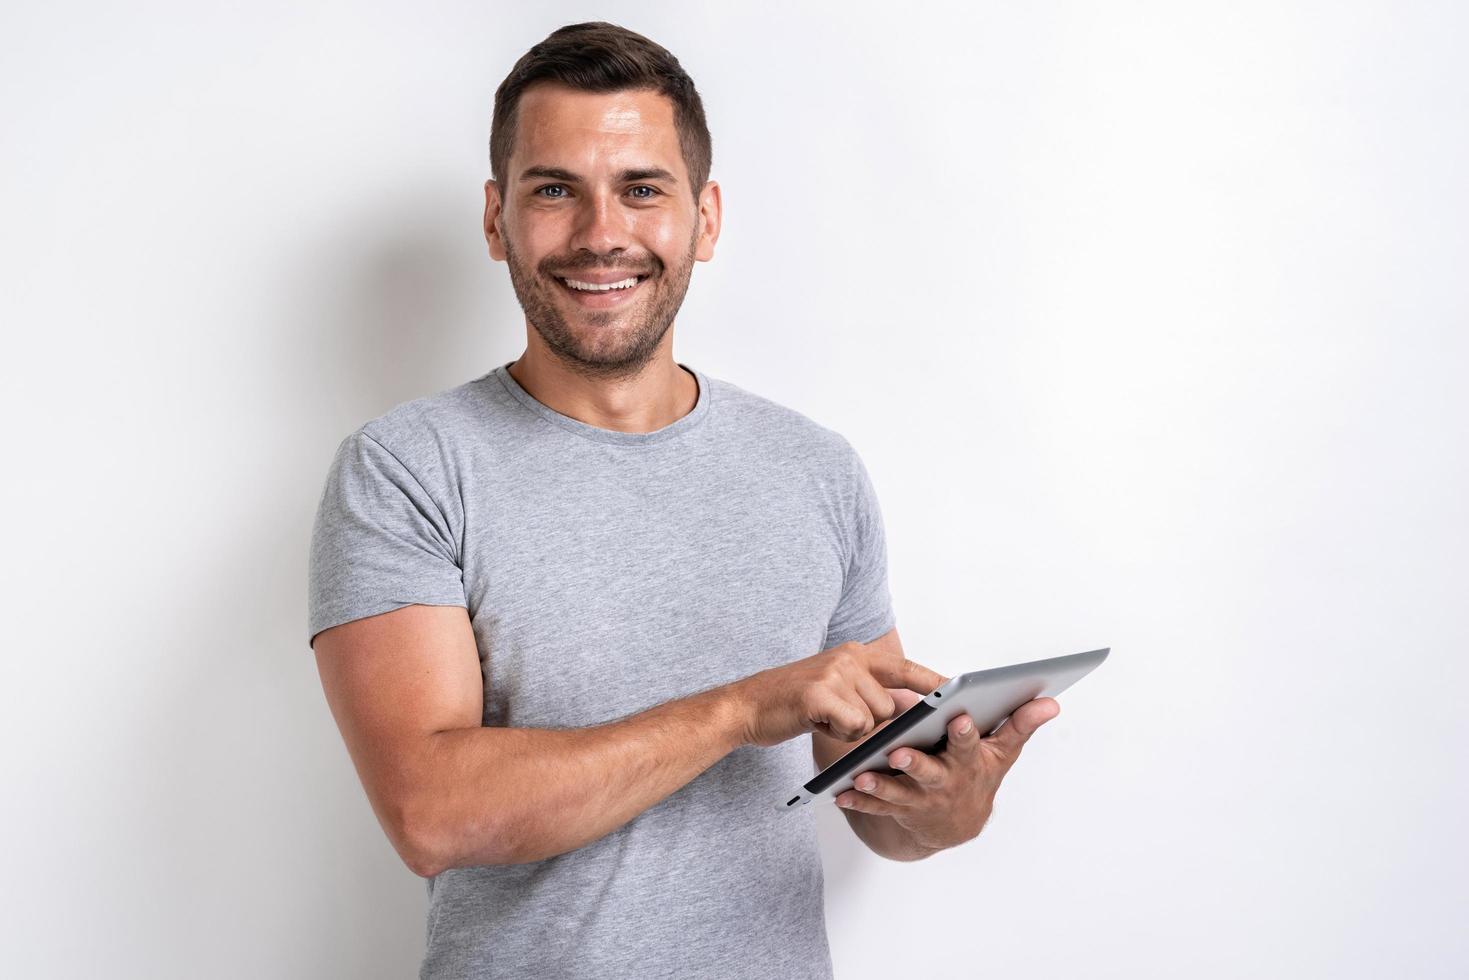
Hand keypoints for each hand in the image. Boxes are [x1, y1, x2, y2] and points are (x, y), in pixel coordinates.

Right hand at [732, 634, 946, 746]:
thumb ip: (868, 692)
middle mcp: (848, 658)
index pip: (904, 668)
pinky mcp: (820, 694)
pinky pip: (854, 727)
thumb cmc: (793, 703)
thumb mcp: (834, 688)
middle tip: (838, 718)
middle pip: (891, 706)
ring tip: (824, 718)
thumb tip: (909, 711)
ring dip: (853, 731)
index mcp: (854, 653)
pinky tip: (816, 722)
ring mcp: (834, 674)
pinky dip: (840, 735)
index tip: (960, 692)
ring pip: (874, 720)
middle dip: (873, 724)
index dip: (933, 681)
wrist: (746, 707)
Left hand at [834, 697, 1060, 854]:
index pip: (969, 744)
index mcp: (969, 762)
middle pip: (930, 772)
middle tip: (898, 753)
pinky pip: (876, 806)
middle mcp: (945, 782)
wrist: (960, 823)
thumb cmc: (980, 774)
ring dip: (879, 785)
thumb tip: (1050, 701)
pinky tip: (840, 793)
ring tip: (860, 776)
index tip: (958, 717)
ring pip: (898, 792)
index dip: (964, 733)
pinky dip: (858, 800)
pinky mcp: (899, 810)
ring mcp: (921, 799)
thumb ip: (1021, 723)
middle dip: (915, 764)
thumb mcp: (1003, 752)